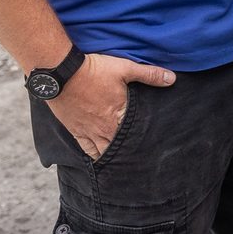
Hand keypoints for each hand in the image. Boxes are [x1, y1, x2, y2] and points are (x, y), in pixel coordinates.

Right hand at [47, 53, 174, 161]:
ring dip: (114, 157)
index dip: (145, 141)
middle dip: (130, 153)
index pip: (136, 134)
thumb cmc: (94, 70)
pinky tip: (101, 161)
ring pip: (104, 152)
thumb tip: (172, 79)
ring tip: (124, 165)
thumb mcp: (125, 68)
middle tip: (140, 162)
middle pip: (120, 147)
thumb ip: (149, 75)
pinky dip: (95, 156)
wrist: (61, 73)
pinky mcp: (75, 131)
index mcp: (119, 115)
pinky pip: (87, 150)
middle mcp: (104, 128)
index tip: (154, 149)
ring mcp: (88, 131)